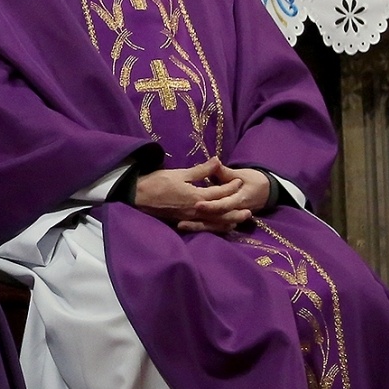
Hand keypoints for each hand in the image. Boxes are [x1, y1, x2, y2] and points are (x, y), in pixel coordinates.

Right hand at [134, 157, 266, 233]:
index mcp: (196, 196)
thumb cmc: (157, 182)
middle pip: (221, 212)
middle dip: (235, 210)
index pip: (219, 192)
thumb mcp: (180, 173)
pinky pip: (203, 227)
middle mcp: (195, 210)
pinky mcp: (183, 222)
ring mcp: (189, 218)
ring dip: (228, 222)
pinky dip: (214, 228)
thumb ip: (201, 170)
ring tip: (239, 221)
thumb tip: (217, 161)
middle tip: (249, 210)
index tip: (240, 181)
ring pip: (214, 223)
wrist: (138, 196)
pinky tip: (220, 227)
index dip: (231, 186)